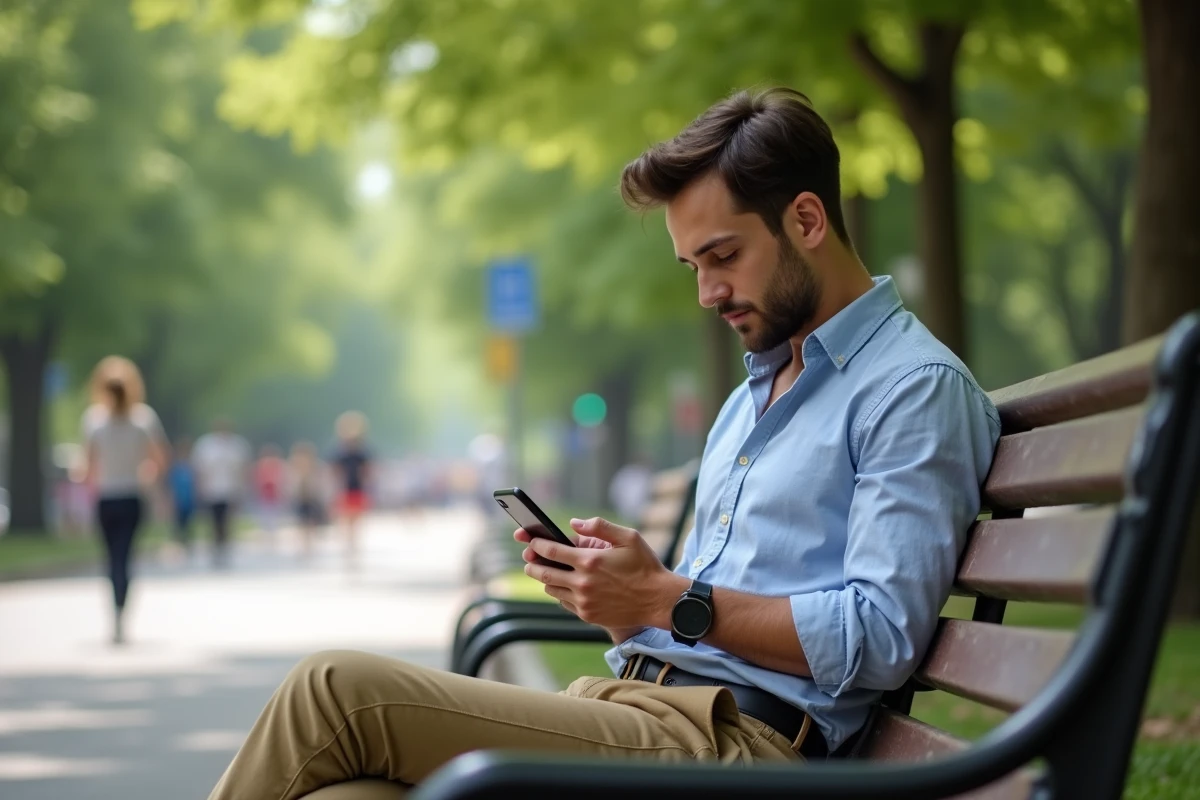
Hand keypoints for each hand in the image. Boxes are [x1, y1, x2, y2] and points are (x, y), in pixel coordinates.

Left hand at [516, 517, 686, 630]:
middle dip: (532, 564)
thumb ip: (599, 527)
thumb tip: (574, 523)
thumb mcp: (628, 537)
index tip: (530, 541)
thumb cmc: (644, 566)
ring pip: (552, 589)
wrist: (658, 601)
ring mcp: (584, 601)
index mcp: (590, 560)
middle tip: (528, 559)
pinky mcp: (587, 615)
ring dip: (546, 579)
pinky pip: (564, 603)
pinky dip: (561, 593)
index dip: (536, 544)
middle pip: (544, 573)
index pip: (551, 550)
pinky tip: (566, 586)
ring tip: (547, 571)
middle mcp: (583, 583)